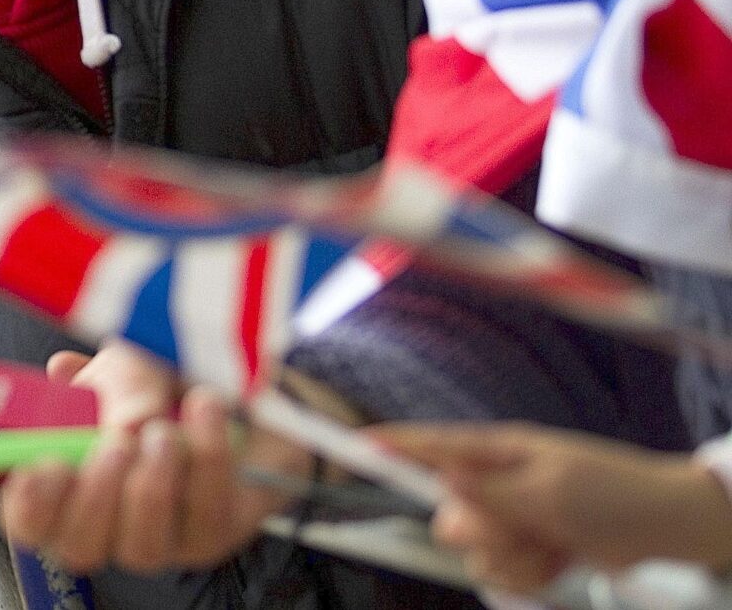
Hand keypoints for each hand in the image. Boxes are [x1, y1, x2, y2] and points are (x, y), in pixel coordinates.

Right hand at [0, 350, 300, 576]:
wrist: (244, 393)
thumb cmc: (165, 383)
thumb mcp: (126, 365)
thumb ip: (109, 383)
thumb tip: (103, 409)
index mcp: (63, 484)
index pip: (25, 518)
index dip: (25, 502)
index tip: (40, 464)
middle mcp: (104, 524)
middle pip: (78, 547)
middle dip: (94, 496)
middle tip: (115, 445)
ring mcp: (158, 539)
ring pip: (140, 545)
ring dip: (151, 482)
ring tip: (165, 430)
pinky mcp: (210, 537)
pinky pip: (202, 514)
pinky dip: (205, 457)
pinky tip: (204, 411)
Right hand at [378, 424, 731, 591]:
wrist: (663, 526)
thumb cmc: (612, 493)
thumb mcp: (550, 488)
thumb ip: (492, 490)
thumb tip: (443, 480)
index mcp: (499, 452)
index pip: (434, 446)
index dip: (394, 446)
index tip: (357, 445)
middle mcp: (498, 484)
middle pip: (450, 516)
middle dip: (484, 533)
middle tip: (520, 528)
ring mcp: (514, 518)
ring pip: (477, 553)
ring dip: (515, 558)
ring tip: (553, 545)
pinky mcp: (529, 548)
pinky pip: (503, 573)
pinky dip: (531, 575)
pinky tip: (560, 559)